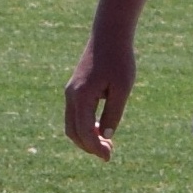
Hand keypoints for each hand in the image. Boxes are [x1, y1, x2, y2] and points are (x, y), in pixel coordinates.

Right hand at [63, 26, 136, 159]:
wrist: (109, 35)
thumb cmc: (119, 60)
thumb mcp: (122, 89)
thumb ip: (113, 113)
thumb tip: (106, 135)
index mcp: (82, 96)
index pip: (84, 131)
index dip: (95, 147)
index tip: (108, 157)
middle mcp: (71, 96)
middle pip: (73, 132)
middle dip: (89, 146)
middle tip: (108, 153)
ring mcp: (71, 92)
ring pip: (71, 125)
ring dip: (86, 138)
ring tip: (106, 143)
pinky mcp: (74, 88)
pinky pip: (74, 115)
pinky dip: (84, 126)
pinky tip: (100, 128)